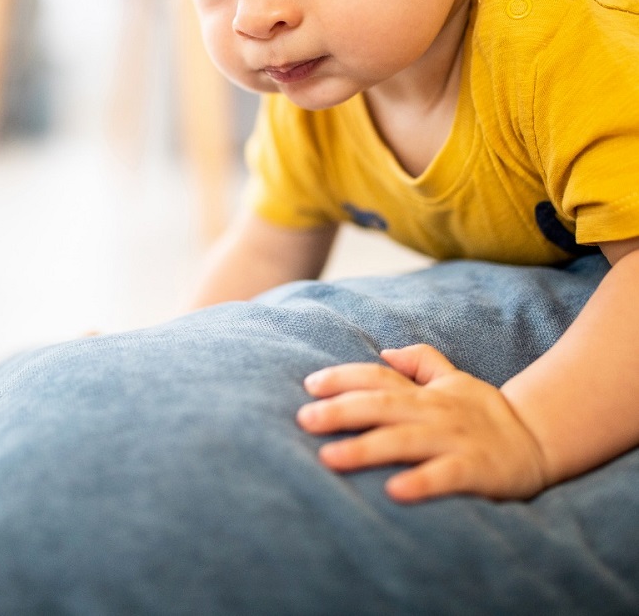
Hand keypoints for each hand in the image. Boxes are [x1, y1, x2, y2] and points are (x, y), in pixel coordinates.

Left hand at [296, 344, 550, 502]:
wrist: (539, 440)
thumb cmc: (484, 411)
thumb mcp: (453, 378)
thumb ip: (421, 361)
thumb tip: (385, 350)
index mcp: (425, 392)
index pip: (377, 378)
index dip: (343, 378)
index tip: (309, 385)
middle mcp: (434, 412)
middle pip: (381, 406)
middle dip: (340, 411)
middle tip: (303, 420)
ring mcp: (454, 440)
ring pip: (403, 440)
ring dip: (365, 447)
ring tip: (329, 458)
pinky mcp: (475, 470)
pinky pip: (445, 476)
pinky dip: (420, 482)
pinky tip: (393, 491)